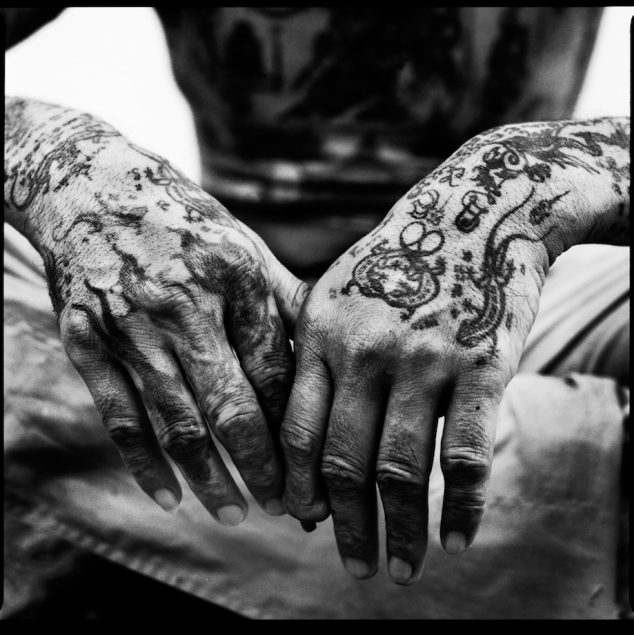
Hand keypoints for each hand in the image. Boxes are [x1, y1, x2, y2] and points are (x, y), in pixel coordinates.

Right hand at [5, 106, 308, 523]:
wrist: (90, 184)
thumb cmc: (183, 219)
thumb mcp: (243, 245)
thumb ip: (284, 299)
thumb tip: (330, 351)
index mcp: (234, 276)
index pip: (276, 370)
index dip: (300, 425)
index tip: (318, 466)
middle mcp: (183, 304)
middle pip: (232, 405)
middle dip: (263, 466)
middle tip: (288, 508)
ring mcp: (129, 325)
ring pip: (177, 421)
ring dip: (209, 477)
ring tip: (235, 512)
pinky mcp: (86, 340)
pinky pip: (119, 414)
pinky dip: (144, 463)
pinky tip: (170, 496)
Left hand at [280, 118, 628, 582]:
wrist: (477, 209)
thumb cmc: (401, 258)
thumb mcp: (338, 288)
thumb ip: (313, 349)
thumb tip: (300, 434)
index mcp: (322, 333)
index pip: (298, 429)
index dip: (297, 484)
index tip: (301, 520)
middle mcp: (366, 350)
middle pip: (345, 460)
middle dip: (345, 525)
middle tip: (354, 566)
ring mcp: (424, 359)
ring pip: (402, 469)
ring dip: (399, 531)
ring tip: (397, 569)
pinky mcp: (482, 366)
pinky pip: (466, 455)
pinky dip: (464, 507)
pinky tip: (460, 540)